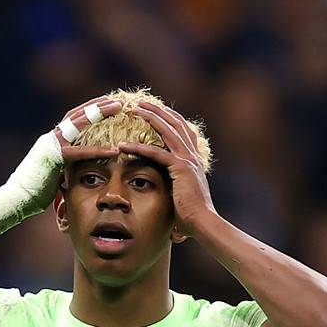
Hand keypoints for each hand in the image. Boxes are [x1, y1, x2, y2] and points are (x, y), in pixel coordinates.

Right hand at [0, 95, 120, 240]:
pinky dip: (97, 151)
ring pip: (78, 123)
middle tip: (119, 100)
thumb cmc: (33, 192)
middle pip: (77, 114)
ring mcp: (51, 145)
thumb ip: (64, 168)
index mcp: (52, 141)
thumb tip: (73, 172)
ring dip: (99, 113)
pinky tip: (114, 151)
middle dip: (98, 104)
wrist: (15, 200)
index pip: (73, 118)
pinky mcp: (53, 158)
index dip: (90, 109)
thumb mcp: (53, 175)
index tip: (108, 104)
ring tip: (118, 109)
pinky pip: (79, 152)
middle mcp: (51, 138)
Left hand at [117, 100, 215, 235]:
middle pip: (175, 123)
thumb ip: (174, 194)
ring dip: (150, 117)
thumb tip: (165, 202)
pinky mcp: (180, 168)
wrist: (203, 223)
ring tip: (133, 109)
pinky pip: (156, 153)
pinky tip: (123, 146)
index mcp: (194, 160)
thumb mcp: (181, 199)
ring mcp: (187, 160)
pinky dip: (139, 148)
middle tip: (141, 103)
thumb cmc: (192, 218)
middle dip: (158, 110)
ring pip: (167, 130)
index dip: (170, 118)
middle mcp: (192, 156)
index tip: (156, 111)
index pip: (183, 131)